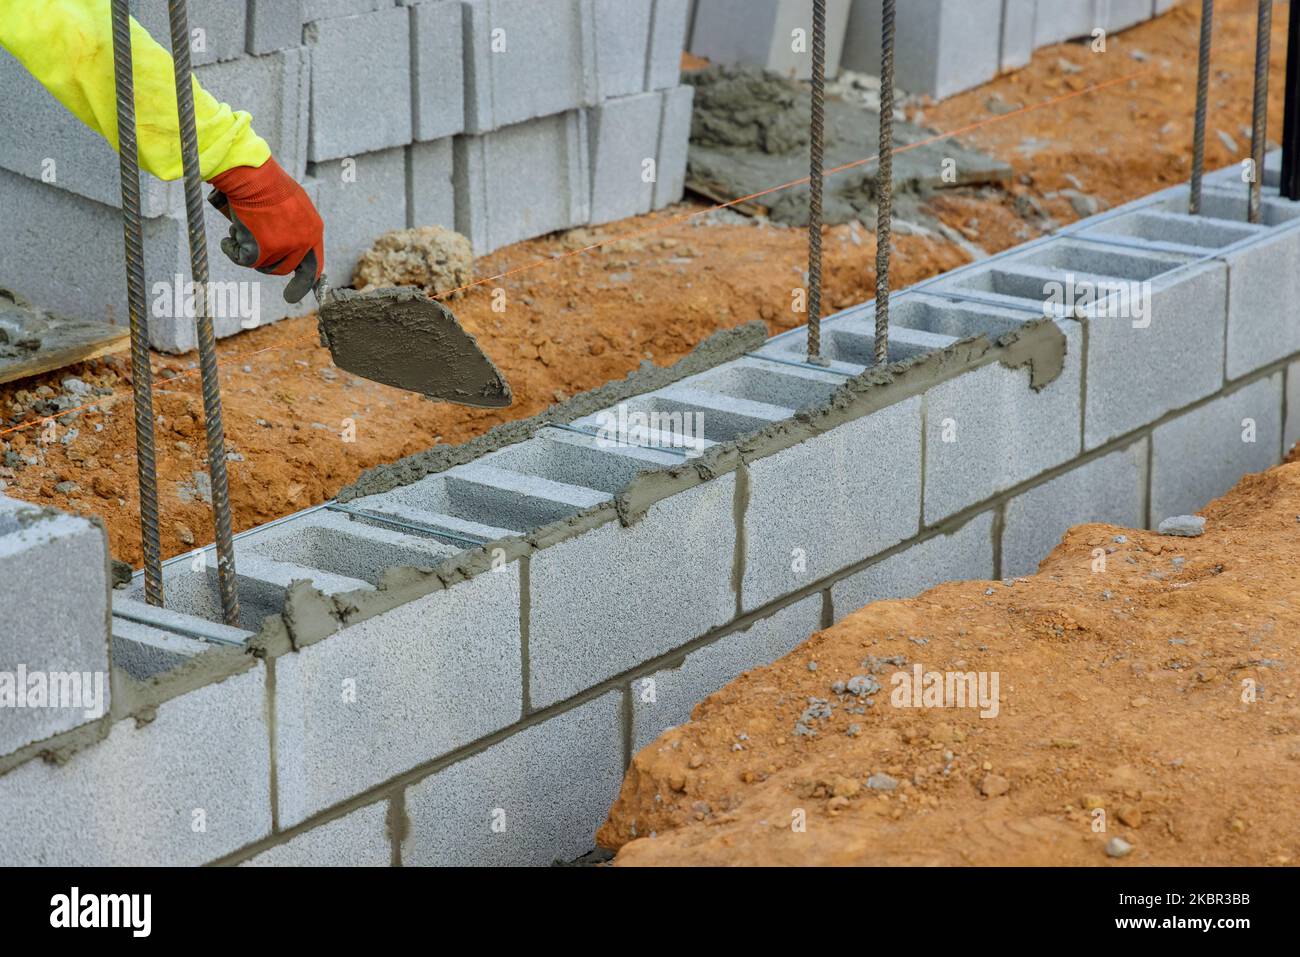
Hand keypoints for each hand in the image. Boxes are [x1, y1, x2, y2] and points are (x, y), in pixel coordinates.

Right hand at [207, 157, 323, 303]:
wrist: (253, 176)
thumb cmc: (269, 183)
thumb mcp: (294, 204)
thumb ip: (297, 226)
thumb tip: (293, 248)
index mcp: (314, 232)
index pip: (314, 267)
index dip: (304, 283)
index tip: (293, 296)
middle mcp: (302, 243)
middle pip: (284, 269)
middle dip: (268, 263)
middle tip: (255, 251)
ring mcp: (283, 248)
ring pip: (263, 265)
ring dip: (250, 252)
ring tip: (243, 228)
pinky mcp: (262, 251)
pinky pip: (244, 261)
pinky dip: (232, 251)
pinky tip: (229, 238)